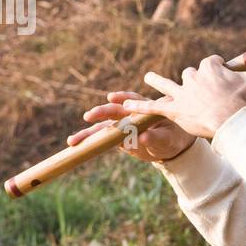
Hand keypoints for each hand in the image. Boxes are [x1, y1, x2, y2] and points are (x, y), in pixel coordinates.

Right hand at [67, 91, 196, 162]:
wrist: (170, 147)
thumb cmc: (173, 137)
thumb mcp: (168, 138)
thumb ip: (155, 137)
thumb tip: (142, 137)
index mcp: (143, 108)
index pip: (132, 99)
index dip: (122, 98)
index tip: (112, 98)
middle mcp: (129, 115)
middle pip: (112, 112)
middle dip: (100, 113)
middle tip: (89, 116)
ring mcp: (120, 127)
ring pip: (102, 128)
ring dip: (88, 133)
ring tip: (73, 141)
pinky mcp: (116, 138)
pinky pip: (101, 140)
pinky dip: (90, 143)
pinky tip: (77, 147)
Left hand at [122, 46, 245, 140]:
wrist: (229, 120)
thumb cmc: (243, 101)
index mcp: (210, 68)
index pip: (210, 64)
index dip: (216, 72)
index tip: (223, 81)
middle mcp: (192, 77)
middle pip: (190, 76)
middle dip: (194, 83)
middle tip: (200, 93)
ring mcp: (181, 93)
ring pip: (166, 84)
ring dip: (158, 81)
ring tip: (149, 77)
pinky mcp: (172, 109)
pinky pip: (151, 107)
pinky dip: (138, 106)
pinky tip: (123, 105)